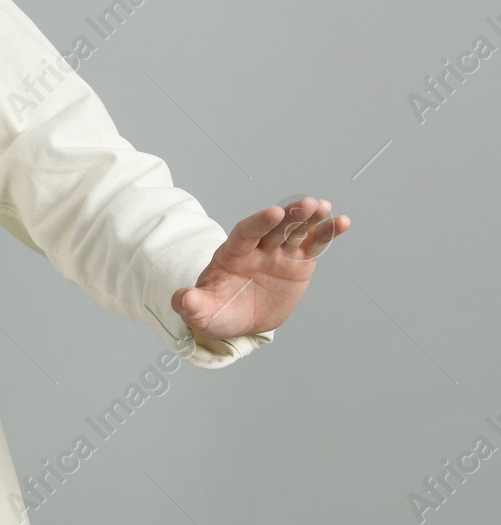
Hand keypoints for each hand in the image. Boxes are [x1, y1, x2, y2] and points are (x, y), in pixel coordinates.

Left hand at [171, 195, 349, 339]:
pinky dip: (327, 234)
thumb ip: (191, 304)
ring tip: (324, 207)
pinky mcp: (298, 263)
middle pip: (273, 227)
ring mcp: (278, 254)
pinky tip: (341, 222)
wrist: (237, 320)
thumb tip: (183, 298)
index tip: (274, 212)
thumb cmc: (216, 312)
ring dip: (309, 218)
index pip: (244, 233)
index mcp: (231, 254)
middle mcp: (256, 248)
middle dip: (289, 215)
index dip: (259, 222)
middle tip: (307, 204)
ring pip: (295, 231)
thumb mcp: (200, 312)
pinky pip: (313, 246)